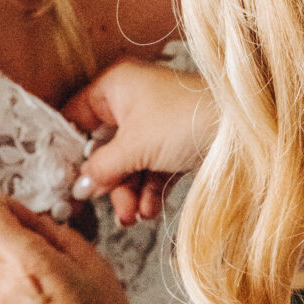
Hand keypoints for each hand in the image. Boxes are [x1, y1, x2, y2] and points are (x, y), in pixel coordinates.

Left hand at [0, 196, 148, 303]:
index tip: (20, 216)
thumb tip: (32, 219)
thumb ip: (55, 233)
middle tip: (29, 242)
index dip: (0, 208)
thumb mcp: (94, 264)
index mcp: (27, 263)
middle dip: (0, 232)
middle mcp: (0, 286)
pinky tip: (28, 294)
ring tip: (23, 266)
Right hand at [64, 59, 217, 226]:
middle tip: (107, 206)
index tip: (62, 180)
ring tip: (132, 217)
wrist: (241, 131)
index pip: (76, 116)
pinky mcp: (175, 142)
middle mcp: (132, 99)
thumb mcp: (134, 147)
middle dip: (107, 181)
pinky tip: (148, 210)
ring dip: (127, 192)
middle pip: (103, 145)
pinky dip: (147, 190)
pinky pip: (151, 168)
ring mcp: (154, 122)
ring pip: (128, 161)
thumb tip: (78, 186)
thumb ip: (100, 168)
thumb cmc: (184, 121)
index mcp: (114, 86)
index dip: (68, 150)